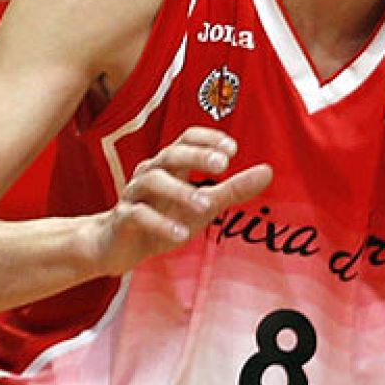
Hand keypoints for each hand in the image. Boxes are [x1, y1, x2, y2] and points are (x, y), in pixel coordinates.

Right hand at [85, 127, 272, 276]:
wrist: (116, 246)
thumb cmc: (164, 217)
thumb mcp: (204, 205)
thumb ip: (233, 188)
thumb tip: (268, 171)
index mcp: (171, 165)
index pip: (186, 138)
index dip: (208, 139)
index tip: (232, 149)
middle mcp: (151, 173)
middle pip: (171, 153)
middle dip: (196, 156)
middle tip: (223, 165)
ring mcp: (134, 194)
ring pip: (153, 181)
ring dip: (181, 192)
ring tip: (206, 206)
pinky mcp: (122, 218)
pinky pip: (138, 215)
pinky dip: (160, 224)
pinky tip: (181, 234)